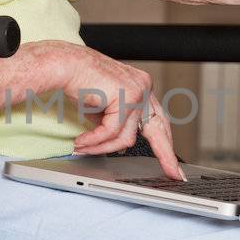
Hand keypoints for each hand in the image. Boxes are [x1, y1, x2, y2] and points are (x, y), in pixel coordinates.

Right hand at [43, 42, 183, 179]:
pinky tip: (80, 141)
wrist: (64, 64)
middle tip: (174, 175)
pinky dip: (94, 140)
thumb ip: (116, 123)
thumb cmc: (79, 81)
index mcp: (142, 87)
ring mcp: (137, 92)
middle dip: (166, 155)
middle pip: (159, 129)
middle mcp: (144, 87)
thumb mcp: (104, 107)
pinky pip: (111, 132)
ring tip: (82, 147)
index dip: (166, 143)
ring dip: (101, 146)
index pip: (159, 119)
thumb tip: (121, 145)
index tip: (173, 163)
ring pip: (126, 137)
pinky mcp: (125, 98)